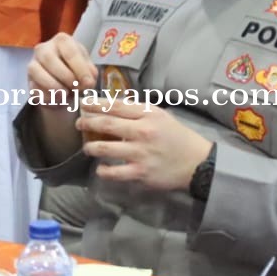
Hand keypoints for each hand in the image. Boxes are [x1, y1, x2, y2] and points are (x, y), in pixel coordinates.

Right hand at [28, 32, 97, 103]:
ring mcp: (33, 63)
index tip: (88, 83)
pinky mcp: (29, 81)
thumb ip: (90, 74)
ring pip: (37, 72)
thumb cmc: (76, 71)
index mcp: (62, 41)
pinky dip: (47, 96)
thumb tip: (87, 82)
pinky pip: (34, 87)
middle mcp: (44, 48)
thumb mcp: (88, 69)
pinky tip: (58, 98)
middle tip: (76, 88)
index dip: (80, 69)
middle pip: (49, 59)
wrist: (64, 86)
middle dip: (66, 77)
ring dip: (54, 86)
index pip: (70, 52)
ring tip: (66, 94)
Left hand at [78, 98, 212, 190]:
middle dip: (88, 123)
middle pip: (107, 124)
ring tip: (87, 148)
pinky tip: (100, 169)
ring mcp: (140, 153)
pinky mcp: (140, 172)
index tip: (84, 103)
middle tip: (79, 123)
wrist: (197, 163)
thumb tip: (114, 107)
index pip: (116, 106)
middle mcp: (142, 132)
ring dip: (91, 147)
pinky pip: (114, 172)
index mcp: (148, 115)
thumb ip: (139, 111)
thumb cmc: (177, 137)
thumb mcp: (161, 116)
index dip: (96, 104)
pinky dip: (104, 171)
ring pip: (105, 148)